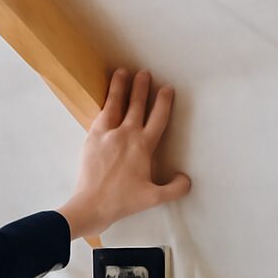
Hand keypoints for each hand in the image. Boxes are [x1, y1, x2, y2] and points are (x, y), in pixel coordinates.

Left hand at [58, 69, 190, 239]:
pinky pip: (99, 115)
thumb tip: (185, 178)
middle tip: (144, 73)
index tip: (166, 88)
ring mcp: (107, 134)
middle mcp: (127, 134)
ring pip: (115, 103)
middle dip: (142, 87)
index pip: (159, 117)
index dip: (164, 101)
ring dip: (120, 86)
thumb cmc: (122, 202)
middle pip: (137, 104)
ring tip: (122, 72)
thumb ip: (174, 188)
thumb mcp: (154, 198)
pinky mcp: (91, 138)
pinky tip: (105, 99)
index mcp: (144, 146)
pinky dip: (104, 103)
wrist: (91, 204)